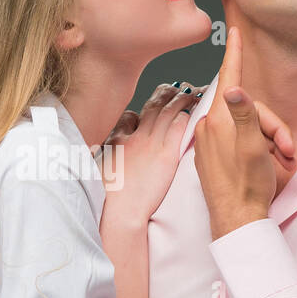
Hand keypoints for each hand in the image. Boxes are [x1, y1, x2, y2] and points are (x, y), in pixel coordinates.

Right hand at [99, 83, 195, 228]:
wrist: (118, 211)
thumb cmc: (108, 199)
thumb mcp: (100, 173)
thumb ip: (107, 160)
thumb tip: (106, 156)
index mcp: (118, 141)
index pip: (130, 117)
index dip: (143, 110)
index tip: (152, 107)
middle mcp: (135, 137)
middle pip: (152, 107)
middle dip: (166, 94)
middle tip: (177, 87)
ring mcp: (151, 144)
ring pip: (168, 111)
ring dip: (181, 99)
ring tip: (193, 92)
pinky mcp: (166, 155)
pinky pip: (179, 127)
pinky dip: (188, 115)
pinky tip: (196, 110)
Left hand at [193, 25, 296, 238]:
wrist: (236, 221)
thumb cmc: (248, 186)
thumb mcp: (253, 147)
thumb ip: (246, 115)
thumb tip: (235, 88)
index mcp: (218, 121)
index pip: (229, 78)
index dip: (235, 53)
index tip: (234, 31)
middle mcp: (209, 128)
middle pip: (250, 110)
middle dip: (274, 126)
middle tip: (289, 149)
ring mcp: (209, 143)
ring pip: (247, 127)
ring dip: (269, 141)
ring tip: (280, 162)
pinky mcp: (212, 157)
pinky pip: (238, 141)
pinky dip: (256, 150)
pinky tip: (264, 165)